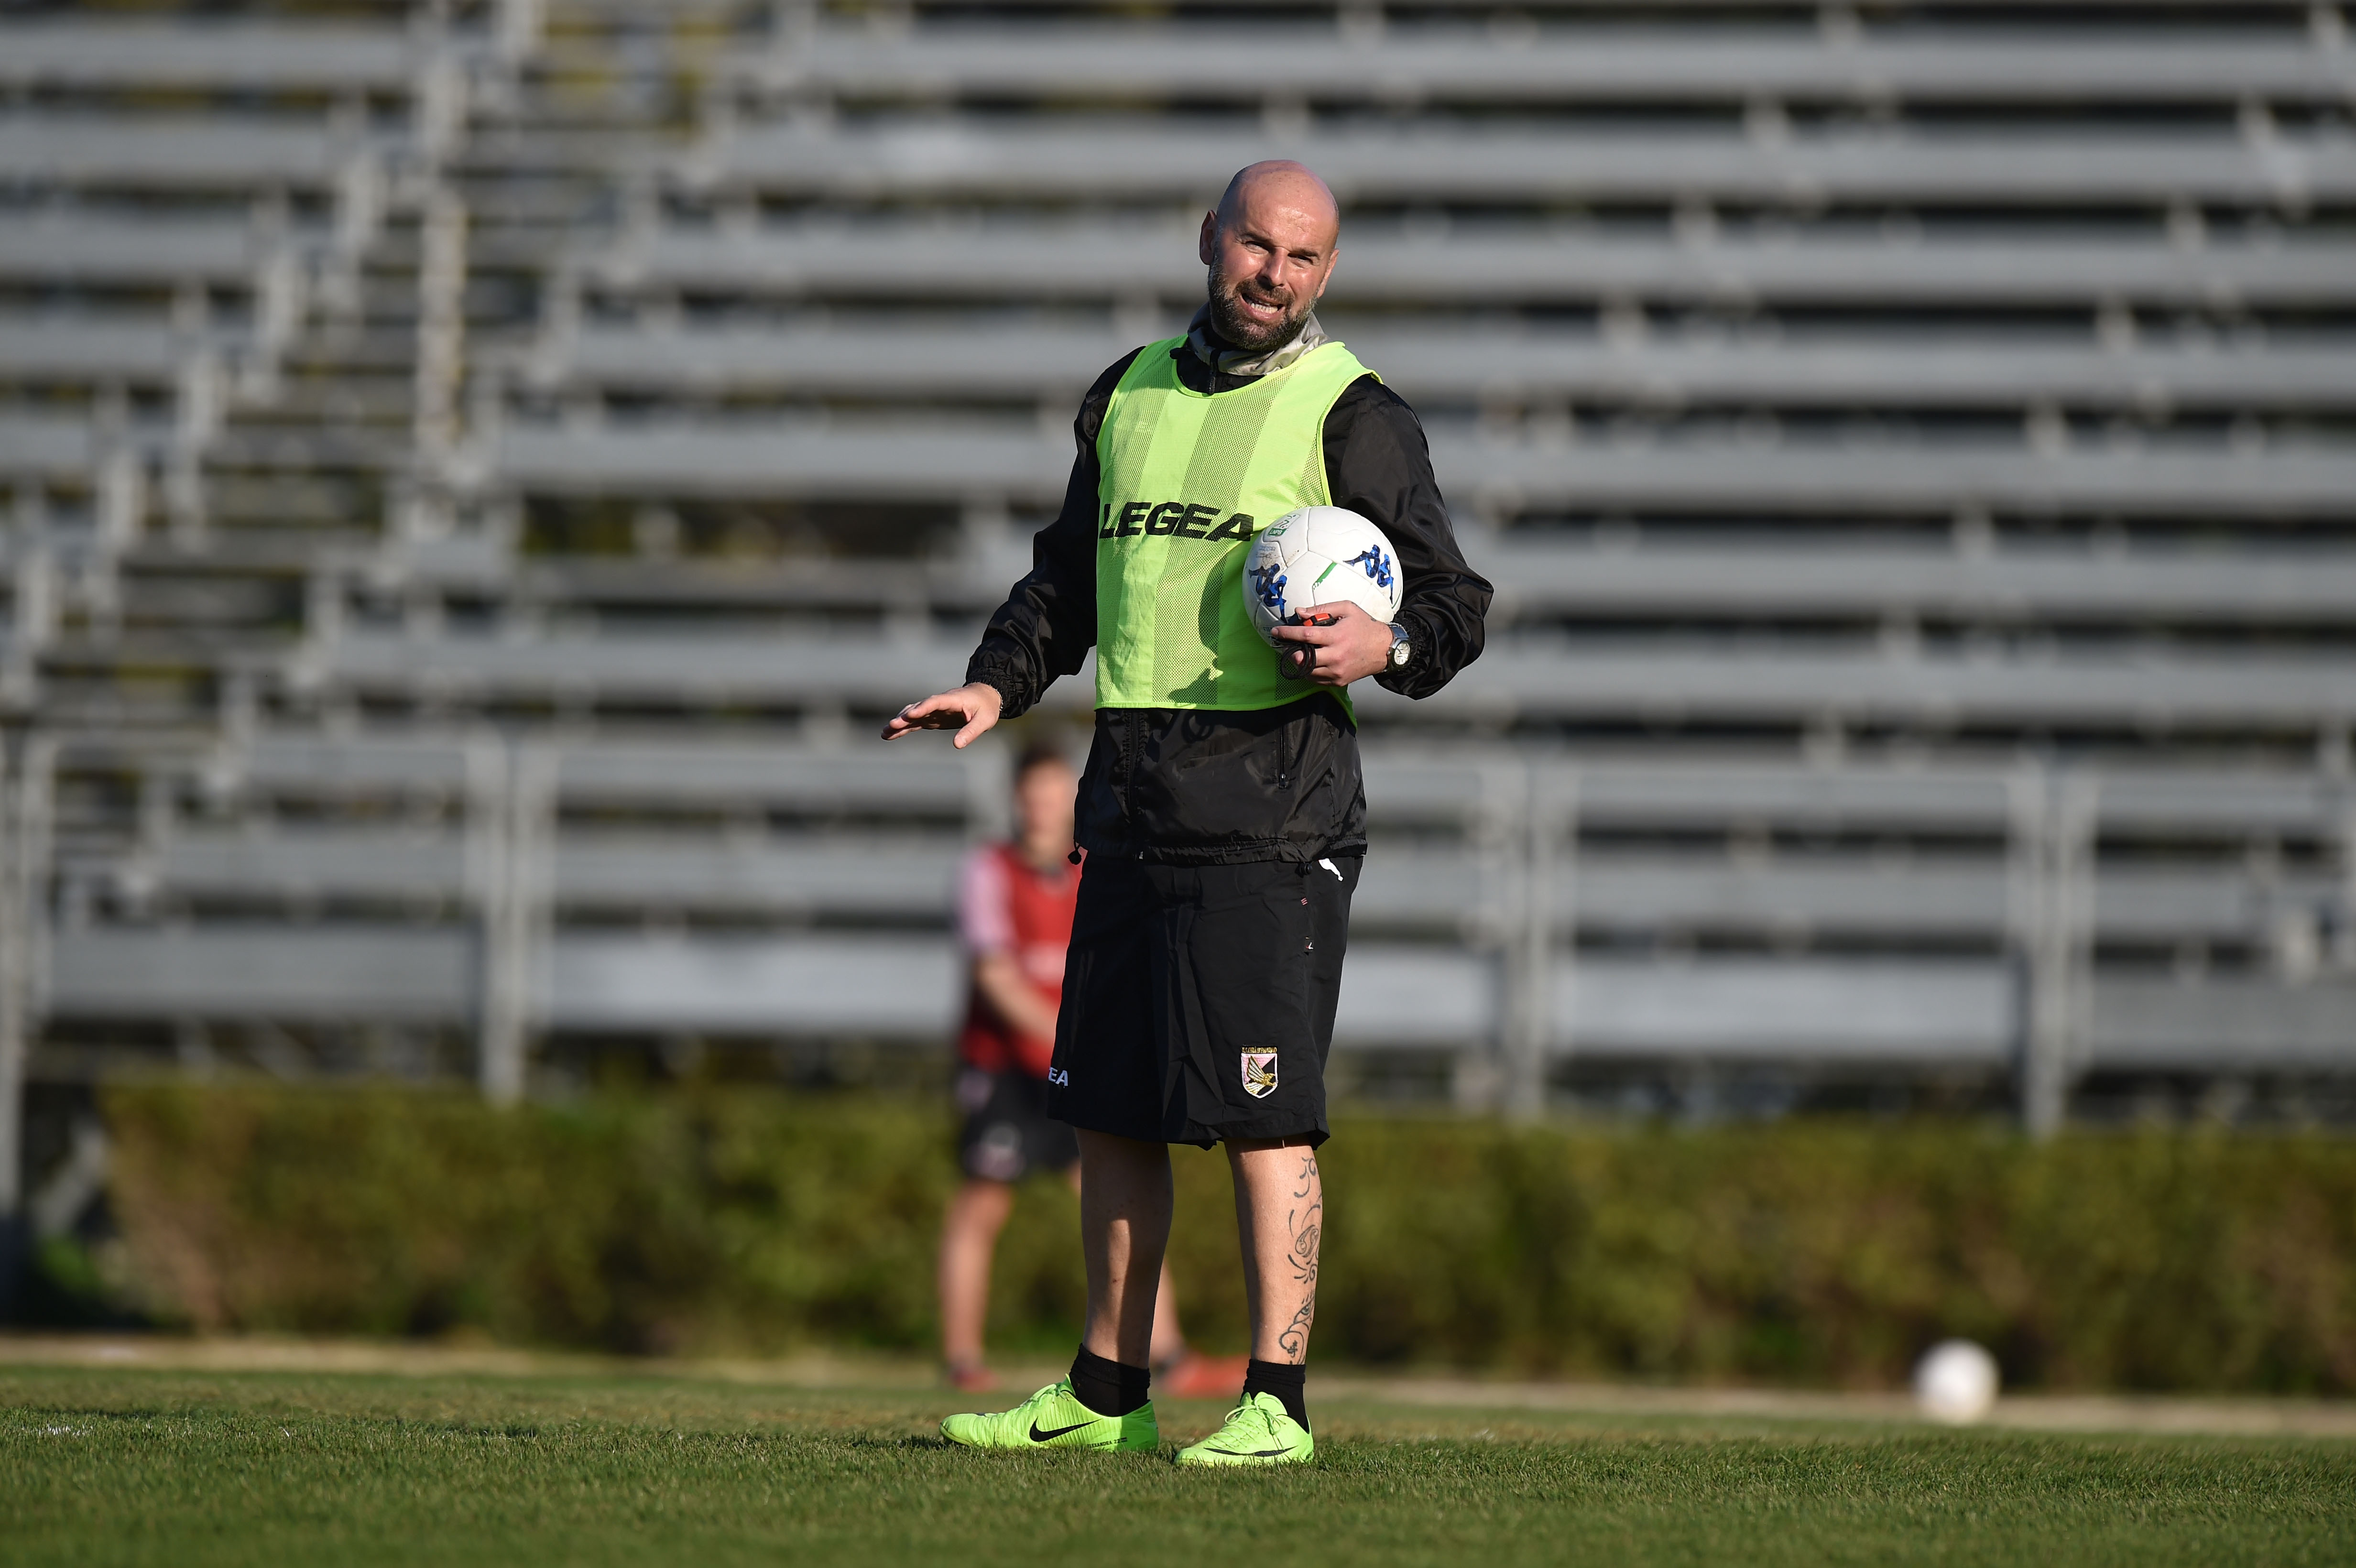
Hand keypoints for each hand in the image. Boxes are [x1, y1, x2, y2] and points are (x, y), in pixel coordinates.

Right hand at [880, 681, 1003, 746]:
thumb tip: (957, 745)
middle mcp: (939, 703)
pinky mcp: (932, 718)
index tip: (911, 714)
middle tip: (892, 725)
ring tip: (884, 733)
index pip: (935, 702)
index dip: (923, 708)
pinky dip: (903, 729)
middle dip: (905, 717)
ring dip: (899, 723)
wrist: (984, 697)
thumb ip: (972, 731)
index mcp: (952, 699)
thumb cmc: (986, 707)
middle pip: (919, 708)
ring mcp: (933, 710)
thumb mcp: (984, 720)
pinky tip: (889, 735)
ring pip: (913, 715)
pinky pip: (915, 723)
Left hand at [1268, 600, 1392, 686]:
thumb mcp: (1347, 609)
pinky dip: (1309, 671)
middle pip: (1302, 659)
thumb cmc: (1365, 626)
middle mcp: (1336, 656)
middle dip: (1289, 652)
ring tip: (1297, 653)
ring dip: (1298, 663)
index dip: (1288, 633)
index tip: (1276, 632)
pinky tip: (1310, 662)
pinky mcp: (1338, 681)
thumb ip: (1322, 609)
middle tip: (1286, 646)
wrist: (1384, 649)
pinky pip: (1315, 679)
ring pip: (1307, 671)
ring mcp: (1337, 671)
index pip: (1305, 635)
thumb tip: (1300, 612)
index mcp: (1337, 636)